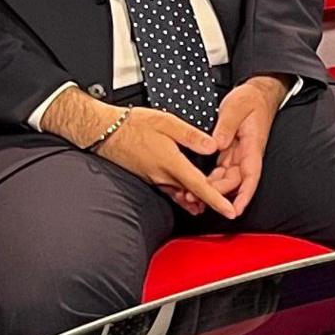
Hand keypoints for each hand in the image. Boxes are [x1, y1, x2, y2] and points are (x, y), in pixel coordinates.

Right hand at [47, 85, 227, 214]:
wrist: (104, 132)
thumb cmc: (133, 125)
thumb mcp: (166, 123)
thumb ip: (191, 136)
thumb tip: (213, 146)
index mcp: (171, 163)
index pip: (199, 186)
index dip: (217, 200)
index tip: (230, 212)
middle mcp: (163, 176)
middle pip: (193, 195)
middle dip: (211, 202)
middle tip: (230, 204)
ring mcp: (155, 179)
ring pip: (182, 194)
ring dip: (198, 199)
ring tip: (214, 203)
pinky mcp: (150, 178)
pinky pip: (171, 192)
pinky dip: (184, 197)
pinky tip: (190, 198)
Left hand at [199, 76, 287, 217]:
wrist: (256, 94)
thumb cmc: (250, 100)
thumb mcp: (236, 108)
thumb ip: (226, 127)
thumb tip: (216, 144)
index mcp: (252, 146)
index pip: (251, 176)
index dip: (244, 195)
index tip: (236, 209)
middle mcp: (246, 155)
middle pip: (234, 182)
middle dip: (218, 194)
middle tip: (195, 197)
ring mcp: (238, 155)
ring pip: (226, 179)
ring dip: (212, 189)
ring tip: (192, 195)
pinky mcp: (229, 153)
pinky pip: (220, 172)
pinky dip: (210, 180)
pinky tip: (197, 184)